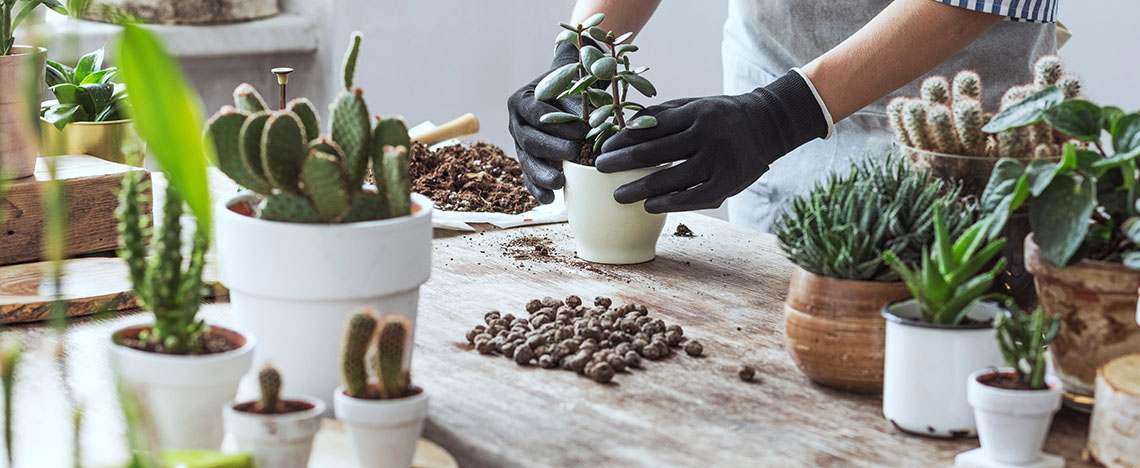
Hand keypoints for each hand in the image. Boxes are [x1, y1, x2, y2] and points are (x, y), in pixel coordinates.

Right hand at [507, 42, 589, 203]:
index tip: (581, 131)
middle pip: (529, 139)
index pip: (536, 113)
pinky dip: (538, 189)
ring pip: (526, 161)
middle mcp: (516, 122)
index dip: (557, 123)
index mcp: (522, 100)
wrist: (566, 93)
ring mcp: (519, 143)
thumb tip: (595, 131)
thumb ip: (581, 109)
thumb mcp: (575, 92)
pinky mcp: (527, 159)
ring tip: (559, 183)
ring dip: (542, 174)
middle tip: (574, 153)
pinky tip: (549, 199)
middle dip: (551, 148)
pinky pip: (528, 176)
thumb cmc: (573, 90)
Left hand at [596, 71, 829, 212]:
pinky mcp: (730, 183)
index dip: (623, 139)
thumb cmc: (720, 116)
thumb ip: (662, 115)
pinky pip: (693, 198)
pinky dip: (669, 204)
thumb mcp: (694, 105)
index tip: (604, 149)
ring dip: (639, 189)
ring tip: (619, 195)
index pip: (650, 127)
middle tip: (600, 170)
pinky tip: (650, 206)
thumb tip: (624, 128)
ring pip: (671, 179)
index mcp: (696, 112)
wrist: (766, 125)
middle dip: (622, 163)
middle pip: (654, 153)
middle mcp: (708, 135)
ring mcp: (720, 161)